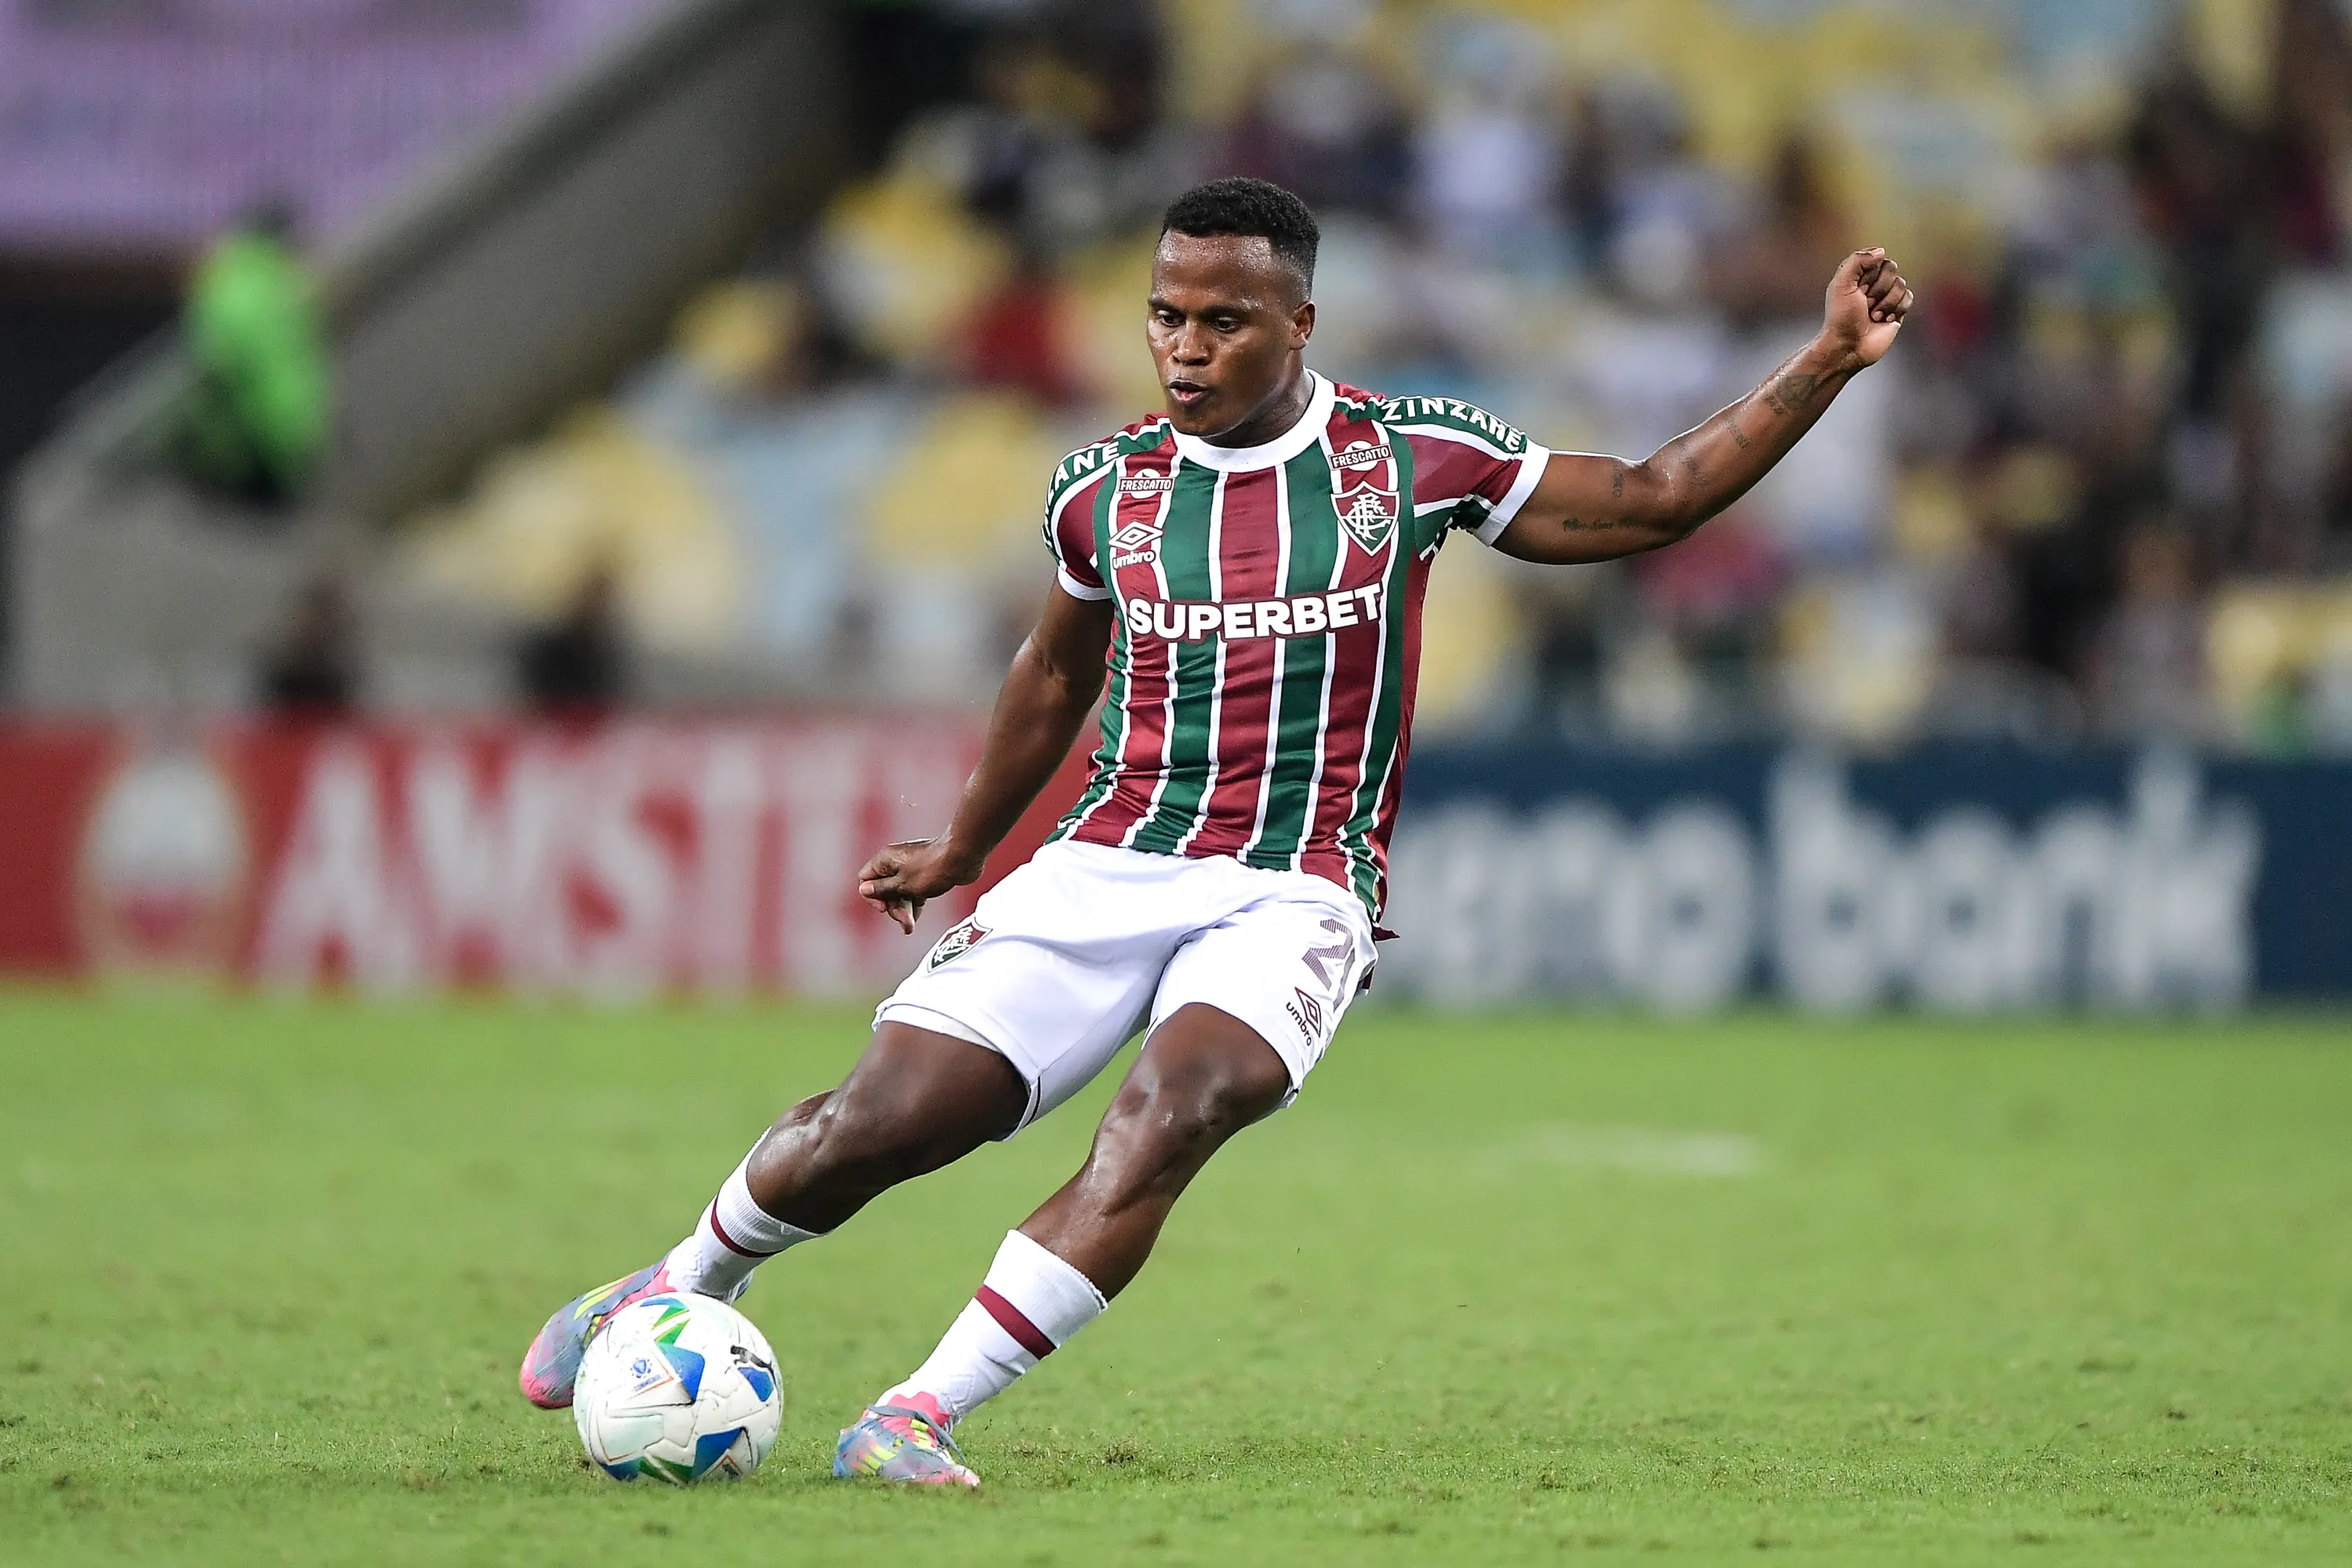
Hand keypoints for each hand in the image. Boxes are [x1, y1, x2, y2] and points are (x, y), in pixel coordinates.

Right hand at [857, 836, 982, 934]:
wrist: (962, 857)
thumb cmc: (932, 868)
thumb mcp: (903, 884)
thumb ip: (882, 889)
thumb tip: (864, 889)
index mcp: (885, 860)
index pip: (866, 880)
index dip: (872, 896)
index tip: (884, 907)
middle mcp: (895, 863)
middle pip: (883, 890)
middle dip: (892, 907)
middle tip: (904, 921)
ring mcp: (910, 869)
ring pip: (899, 893)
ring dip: (903, 911)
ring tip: (910, 927)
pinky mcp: (924, 875)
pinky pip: (912, 893)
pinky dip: (913, 906)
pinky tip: (914, 920)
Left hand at [1820, 247, 1912, 369]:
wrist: (1849, 347)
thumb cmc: (1841, 318)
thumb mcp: (1841, 285)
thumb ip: (1857, 261)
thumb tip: (1881, 251)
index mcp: (1858, 274)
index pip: (1877, 258)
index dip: (1870, 274)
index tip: (1858, 290)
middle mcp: (1873, 283)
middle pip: (1892, 269)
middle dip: (1879, 289)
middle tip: (1865, 305)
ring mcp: (1886, 296)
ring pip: (1901, 285)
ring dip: (1886, 303)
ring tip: (1873, 316)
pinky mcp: (1897, 310)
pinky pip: (1909, 298)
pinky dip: (1897, 309)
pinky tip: (1885, 320)